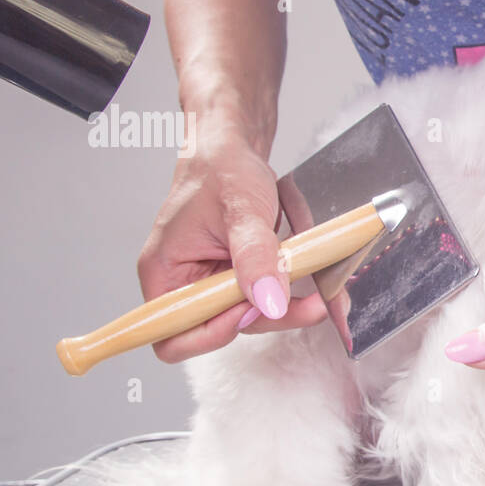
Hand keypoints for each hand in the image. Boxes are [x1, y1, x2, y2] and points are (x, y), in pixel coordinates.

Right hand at [136, 111, 325, 362]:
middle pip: (218, 331)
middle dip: (265, 319)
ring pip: (248, 319)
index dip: (211, 335)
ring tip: (320, 293)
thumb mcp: (242, 210)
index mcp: (164, 272)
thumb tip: (268, 302)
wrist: (234, 150)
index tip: (250, 309)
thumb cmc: (222, 170)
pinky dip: (288, 298)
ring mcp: (211, 285)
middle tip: (310, 304)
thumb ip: (254, 257)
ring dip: (285, 310)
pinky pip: (261, 301)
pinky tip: (312, 286)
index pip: (172, 335)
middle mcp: (183, 285)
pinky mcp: (236, 280)